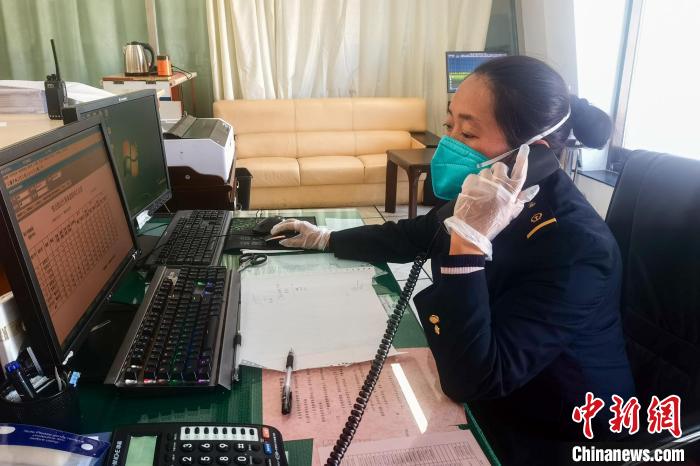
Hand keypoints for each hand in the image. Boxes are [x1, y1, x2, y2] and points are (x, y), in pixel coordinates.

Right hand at [270, 219, 330, 249]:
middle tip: (274, 230)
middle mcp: (302, 223)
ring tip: (279, 230)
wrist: (326, 239)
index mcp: (300, 225)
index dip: (278, 228)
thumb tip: (282, 242)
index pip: (286, 225)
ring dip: (284, 225)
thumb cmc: (316, 240)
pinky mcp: (306, 227)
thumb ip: (291, 242)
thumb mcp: (302, 243)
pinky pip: (295, 225)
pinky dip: (289, 227)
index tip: (273, 232)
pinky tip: (288, 231)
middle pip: (288, 221)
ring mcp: (304, 225)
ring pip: (292, 222)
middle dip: (280, 225)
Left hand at [444, 144, 539, 258]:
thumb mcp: (511, 213)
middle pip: (500, 166)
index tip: (524, 148)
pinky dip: (473, 182)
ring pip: (486, 170)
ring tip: (482, 191)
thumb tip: (535, 187)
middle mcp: (499, 185)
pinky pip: (473, 175)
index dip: (523, 159)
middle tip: (494, 183)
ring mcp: (484, 183)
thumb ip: (522, 199)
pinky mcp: (470, 184)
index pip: (520, 172)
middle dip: (498, 172)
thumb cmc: (493, 224)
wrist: (471, 232)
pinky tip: (473, 192)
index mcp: (511, 193)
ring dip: (485, 178)